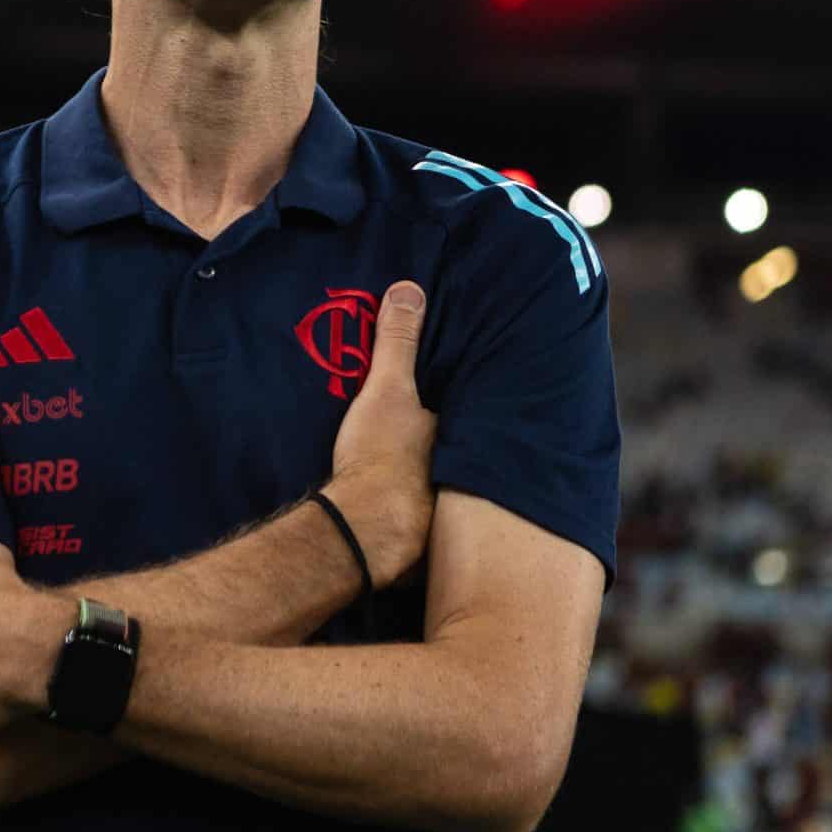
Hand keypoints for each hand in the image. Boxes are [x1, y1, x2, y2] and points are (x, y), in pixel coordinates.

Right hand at [325, 280, 435, 583]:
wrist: (364, 532)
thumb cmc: (381, 458)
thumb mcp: (386, 390)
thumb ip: (397, 342)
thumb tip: (408, 289)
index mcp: (458, 437)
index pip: (467, 413)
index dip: (459, 405)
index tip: (454, 396)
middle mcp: (461, 475)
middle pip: (460, 451)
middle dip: (452, 445)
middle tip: (431, 436)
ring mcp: (443, 511)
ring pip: (445, 488)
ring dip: (434, 482)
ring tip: (416, 472)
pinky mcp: (420, 541)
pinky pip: (419, 518)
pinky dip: (414, 514)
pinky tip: (398, 513)